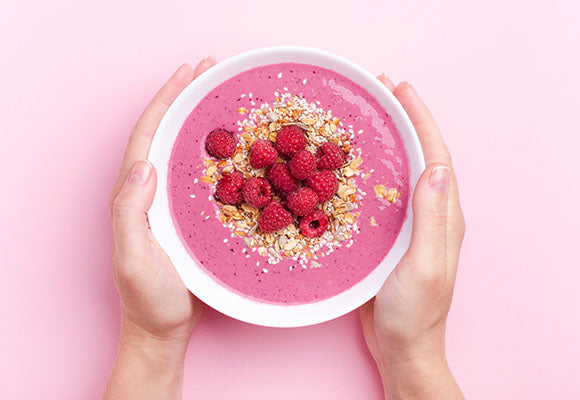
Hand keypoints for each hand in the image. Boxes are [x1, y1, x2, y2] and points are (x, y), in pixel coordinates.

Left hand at [104, 58, 215, 399]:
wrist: (165, 329)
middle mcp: (153, 193)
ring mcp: (174, 203)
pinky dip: (221, 154)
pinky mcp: (193, 216)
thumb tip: (143, 165)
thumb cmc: (149, 299)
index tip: (188, 75)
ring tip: (224, 96)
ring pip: (188, 151)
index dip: (166, 102)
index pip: (148, 136)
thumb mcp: (134, 258)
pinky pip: (207, 176)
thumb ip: (130, 213)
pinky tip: (239, 147)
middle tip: (211, 72)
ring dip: (204, 121)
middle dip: (186, 99)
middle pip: (168, 134)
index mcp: (135, 196)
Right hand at [360, 75, 465, 398]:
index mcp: (444, 215)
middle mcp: (429, 213)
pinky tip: (344, 164)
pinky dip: (365, 170)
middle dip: (402, 119)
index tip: (400, 89)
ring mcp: (407, 223)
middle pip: (418, 154)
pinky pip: (378, 193)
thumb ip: (433, 218)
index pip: (435, 155)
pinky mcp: (386, 235)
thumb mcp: (426, 265)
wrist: (402, 346)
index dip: (420, 119)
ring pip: (397, 170)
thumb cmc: (415, 313)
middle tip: (379, 90)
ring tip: (364, 115)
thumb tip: (436, 168)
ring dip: (384, 140)